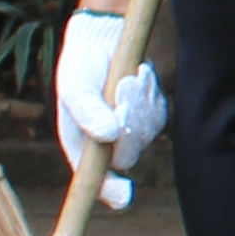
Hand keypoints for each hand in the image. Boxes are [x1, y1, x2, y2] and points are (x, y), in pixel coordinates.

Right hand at [54, 9, 163, 208]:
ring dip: (139, 105)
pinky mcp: (148, 115)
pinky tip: (139, 78)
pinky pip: (158, 115)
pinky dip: (150, 96)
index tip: (123, 195)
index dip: (108, 190)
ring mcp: (129, 131)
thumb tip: (109, 135)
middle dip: (128, 127)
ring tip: (125, 80)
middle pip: (127, 156)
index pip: (95, 178)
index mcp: (81, 146)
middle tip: (121, 92)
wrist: (104, 39)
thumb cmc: (81, 66)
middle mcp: (106, 145)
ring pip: (145, 135)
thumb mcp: (76, 85)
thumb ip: (88, 110)